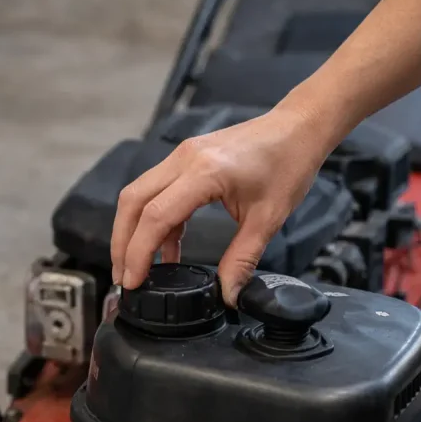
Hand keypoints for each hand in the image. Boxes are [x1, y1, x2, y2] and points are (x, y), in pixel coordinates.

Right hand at [110, 107, 330, 304]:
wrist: (298, 127)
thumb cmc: (288, 162)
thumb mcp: (268, 218)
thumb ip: (243, 258)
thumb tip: (229, 294)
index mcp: (205, 172)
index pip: (155, 216)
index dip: (138, 253)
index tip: (133, 281)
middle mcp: (184, 159)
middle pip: (132, 202)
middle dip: (122, 243)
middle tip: (124, 277)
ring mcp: (182, 155)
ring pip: (138, 194)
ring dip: (132, 230)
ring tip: (138, 266)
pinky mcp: (185, 157)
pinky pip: (157, 189)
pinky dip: (154, 219)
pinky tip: (168, 247)